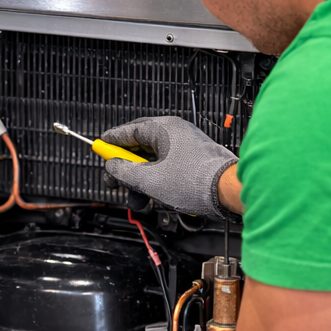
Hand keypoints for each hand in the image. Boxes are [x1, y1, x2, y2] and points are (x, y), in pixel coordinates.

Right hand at [101, 116, 236, 218]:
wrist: (230, 193)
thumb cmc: (197, 182)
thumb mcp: (149, 180)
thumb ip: (124, 172)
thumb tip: (112, 167)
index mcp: (165, 129)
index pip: (129, 130)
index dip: (112, 142)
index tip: (100, 148)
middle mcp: (176, 134)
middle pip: (139, 148)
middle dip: (125, 169)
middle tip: (114, 182)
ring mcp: (186, 147)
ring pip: (152, 162)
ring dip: (140, 182)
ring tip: (137, 201)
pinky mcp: (193, 162)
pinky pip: (166, 168)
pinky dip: (155, 182)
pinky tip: (154, 198)